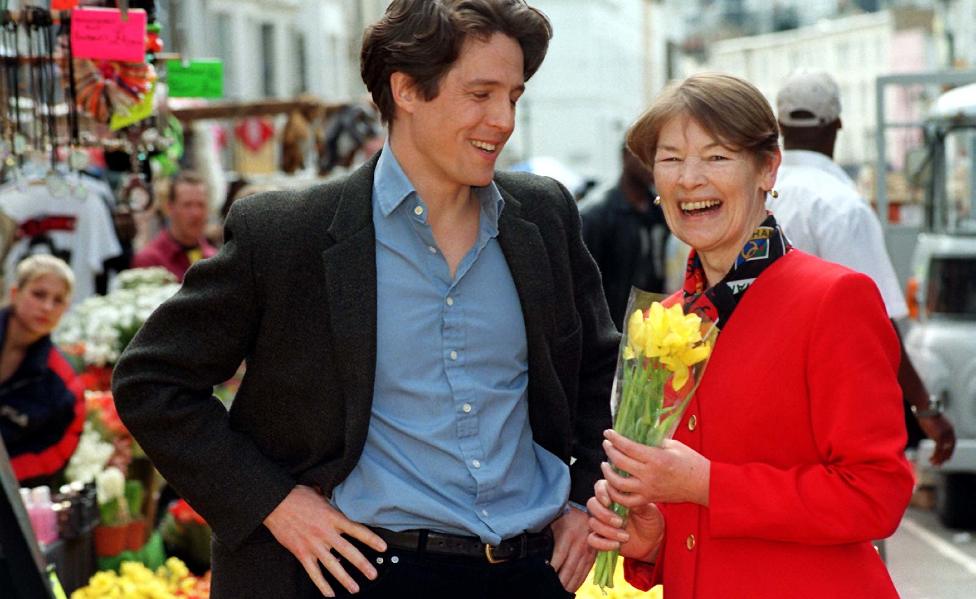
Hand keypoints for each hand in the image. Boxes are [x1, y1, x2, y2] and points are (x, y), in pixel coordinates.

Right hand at [263, 485, 386, 596]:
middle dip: (362, 564)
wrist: (275, 502)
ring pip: (333, 565)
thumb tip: (334, 497)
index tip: (383, 548)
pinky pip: (313, 572)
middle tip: (373, 574)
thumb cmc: (296, 495)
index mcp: (333, 517)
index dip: (371, 539)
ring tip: (355, 588)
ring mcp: (313, 544)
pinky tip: (329, 593)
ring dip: (345, 578)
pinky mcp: (301, 553)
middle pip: (348, 551)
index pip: (357, 530)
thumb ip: (330, 501)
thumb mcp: (319, 493)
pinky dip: (322, 584)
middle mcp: (325, 533)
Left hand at [549, 507, 594, 591]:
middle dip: (560, 583)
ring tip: (561, 593)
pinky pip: (586, 571)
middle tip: (551, 591)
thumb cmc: (566, 515)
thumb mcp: (554, 522)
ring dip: (570, 585)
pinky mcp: (594, 554)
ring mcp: (588, 551)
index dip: (551, 571)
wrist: (589, 509)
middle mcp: (579, 545)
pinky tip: (573, 588)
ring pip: (578, 573)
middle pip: (569, 569)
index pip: (558, 559)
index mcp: (567, 536)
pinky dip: (579, 581)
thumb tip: (537, 553)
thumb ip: (547, 537)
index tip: (544, 579)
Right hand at [586, 480, 662, 562]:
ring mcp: (601, 522)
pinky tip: (616, 544)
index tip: (609, 502)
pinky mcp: (600, 538)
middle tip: (620, 522)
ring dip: (608, 531)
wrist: (652, 541)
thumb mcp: (648, 510)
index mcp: (614, 494)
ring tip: (626, 537)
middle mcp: (605, 507)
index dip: (601, 493)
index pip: (600, 487)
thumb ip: (636, 503)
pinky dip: (603, 543)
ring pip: (592, 523)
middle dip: (604, 514)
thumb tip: (626, 497)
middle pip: (592, 504)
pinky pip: (592, 540)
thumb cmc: (649, 520)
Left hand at [600, 430, 709, 505]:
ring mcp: (648, 489)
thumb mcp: (674, 445)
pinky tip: (612, 484)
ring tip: (605, 464)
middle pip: (620, 462)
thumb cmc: (691, 462)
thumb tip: (637, 434)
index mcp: (656, 458)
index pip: (628, 447)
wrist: (703, 485)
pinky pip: (626, 500)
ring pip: (618, 484)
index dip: (615, 439)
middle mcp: (649, 475)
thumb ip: (654, 441)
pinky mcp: (649, 499)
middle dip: (609, 451)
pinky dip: (615, 493)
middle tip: (607, 444)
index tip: (608, 433)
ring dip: (607, 473)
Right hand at [917, 414, 955, 465]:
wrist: (925, 408)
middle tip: (940, 464)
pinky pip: (938, 449)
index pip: (952, 443)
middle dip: (945, 457)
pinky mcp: (938, 437)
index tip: (946, 457)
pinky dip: (935, 456)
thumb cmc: (926, 413)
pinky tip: (931, 459)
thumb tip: (931, 431)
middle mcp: (949, 433)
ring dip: (939, 458)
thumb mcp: (934, 422)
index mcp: (950, 429)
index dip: (949, 451)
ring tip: (934, 464)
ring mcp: (945, 435)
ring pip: (944, 450)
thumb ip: (936, 428)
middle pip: (949, 448)